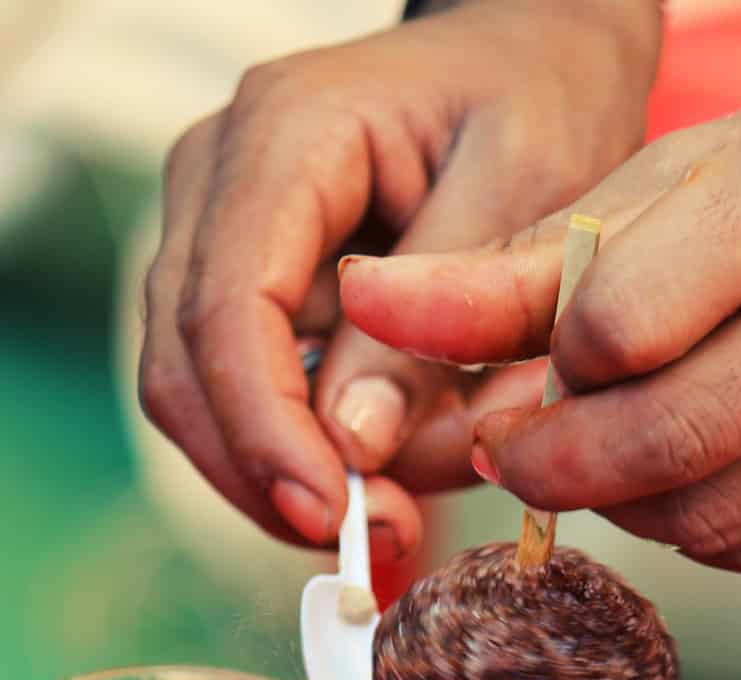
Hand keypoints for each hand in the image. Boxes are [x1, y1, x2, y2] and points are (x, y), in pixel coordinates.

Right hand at [139, 0, 657, 551]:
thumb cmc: (538, 101)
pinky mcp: (245, 282)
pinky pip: (239, 393)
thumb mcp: (523, 197)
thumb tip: (353, 447)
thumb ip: (435, 326)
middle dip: (269, 476)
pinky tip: (377, 478)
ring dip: (281, 478)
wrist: (530, 57)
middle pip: (184, 368)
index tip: (335, 518)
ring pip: (195, 395)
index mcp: (284, 137)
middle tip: (377, 543)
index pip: (227, 308)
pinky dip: (297, 454)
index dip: (267, 433)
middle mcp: (219, 181)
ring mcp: (217, 233)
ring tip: (390, 519)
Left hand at [340, 59, 740, 574]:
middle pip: (667, 444)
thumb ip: (532, 259)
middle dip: (563, 466)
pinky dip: (714, 533)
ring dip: (635, 506)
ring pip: (721, 520)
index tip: (539, 372)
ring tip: (627, 453)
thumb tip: (374, 308)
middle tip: (529, 453)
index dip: (556, 367)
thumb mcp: (692, 179)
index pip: (621, 326)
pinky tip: (712, 477)